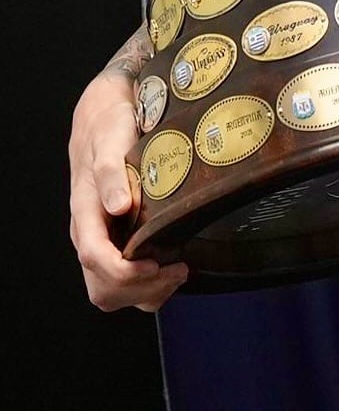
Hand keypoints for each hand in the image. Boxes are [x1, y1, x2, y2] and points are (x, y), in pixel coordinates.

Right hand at [69, 69, 187, 310]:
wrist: (106, 118)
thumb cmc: (108, 127)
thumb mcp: (111, 140)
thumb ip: (112, 173)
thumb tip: (119, 207)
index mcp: (85, 214)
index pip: (95, 258)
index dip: (124, 271)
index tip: (157, 264)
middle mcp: (91, 234)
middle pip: (103, 288)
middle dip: (140, 288)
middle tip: (179, 268)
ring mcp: (104, 241)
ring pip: (114, 292)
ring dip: (147, 291)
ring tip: (179, 269)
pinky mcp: (119, 241)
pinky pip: (128, 281)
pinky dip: (150, 284)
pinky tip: (175, 264)